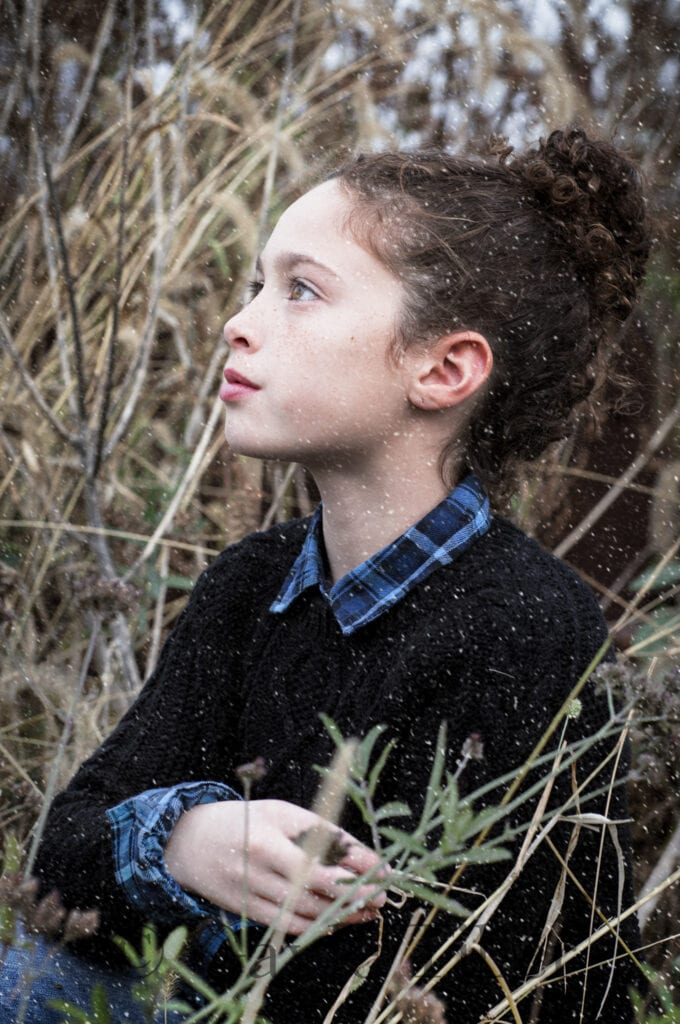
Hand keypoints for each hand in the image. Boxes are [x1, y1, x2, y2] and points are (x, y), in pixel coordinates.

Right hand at [164, 798, 385, 934]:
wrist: (189, 842)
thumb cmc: (246, 821)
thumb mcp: (282, 814)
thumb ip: (320, 832)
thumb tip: (363, 857)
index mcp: (271, 828)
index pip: (323, 848)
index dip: (358, 862)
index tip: (385, 870)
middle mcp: (259, 858)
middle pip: (316, 883)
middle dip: (355, 892)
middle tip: (382, 896)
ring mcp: (249, 887)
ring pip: (304, 909)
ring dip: (340, 914)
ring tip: (367, 911)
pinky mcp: (244, 910)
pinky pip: (286, 924)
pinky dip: (315, 926)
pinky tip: (335, 921)